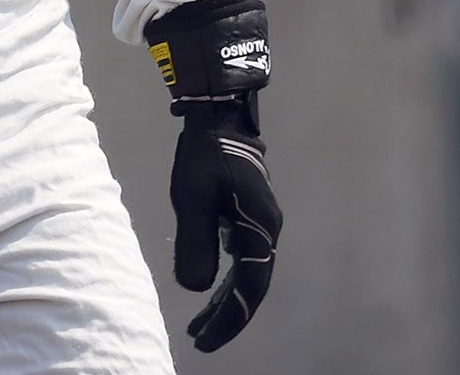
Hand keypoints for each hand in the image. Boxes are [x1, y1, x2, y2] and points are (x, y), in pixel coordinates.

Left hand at [168, 96, 280, 350]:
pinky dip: (225, 278)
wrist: (218, 118)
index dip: (229, 318)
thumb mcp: (192, 198)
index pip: (249, 288)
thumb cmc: (204, 156)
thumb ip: (196, 242)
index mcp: (259, 230)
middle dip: (227, 316)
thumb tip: (195, 290)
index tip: (205, 341)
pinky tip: (210, 288)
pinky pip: (241, 259)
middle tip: (200, 340)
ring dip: (224, 300)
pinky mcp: (248, 216)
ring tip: (198, 324)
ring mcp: (259, 223)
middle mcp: (266, 231)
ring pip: (246, 274)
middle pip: (251, 286)